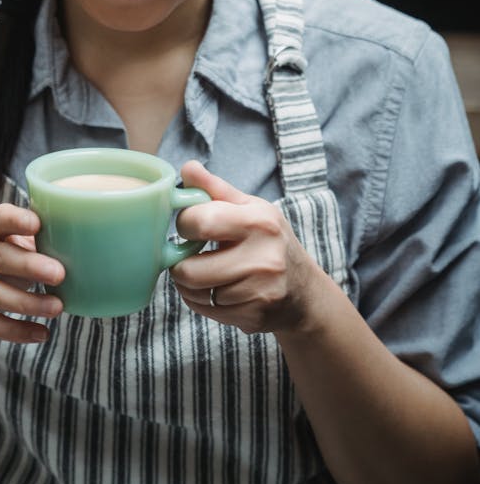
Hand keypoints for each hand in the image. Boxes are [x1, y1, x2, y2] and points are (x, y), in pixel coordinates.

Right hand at [0, 203, 64, 345]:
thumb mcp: (8, 244)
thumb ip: (32, 240)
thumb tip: (74, 247)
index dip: (15, 220)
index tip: (37, 224)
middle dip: (30, 266)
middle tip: (60, 274)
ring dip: (29, 303)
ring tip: (57, 307)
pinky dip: (18, 330)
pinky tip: (41, 333)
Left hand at [170, 161, 323, 334]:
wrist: (303, 291)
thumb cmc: (269, 241)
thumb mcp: (251, 208)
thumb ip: (215, 189)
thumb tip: (187, 167)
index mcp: (259, 222)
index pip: (199, 222)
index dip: (184, 224)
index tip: (190, 226)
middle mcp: (263, 258)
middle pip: (189, 270)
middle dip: (178, 263)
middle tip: (187, 255)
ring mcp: (259, 291)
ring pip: (194, 293)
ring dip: (188, 284)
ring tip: (201, 271)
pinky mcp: (253, 316)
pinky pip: (205, 310)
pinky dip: (200, 300)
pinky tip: (214, 288)